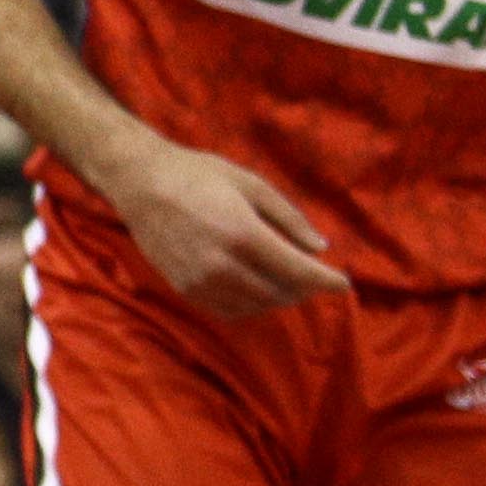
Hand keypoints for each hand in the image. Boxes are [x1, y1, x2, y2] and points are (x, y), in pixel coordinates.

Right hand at [107, 139, 343, 315]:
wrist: (141, 184)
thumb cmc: (200, 176)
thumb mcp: (252, 185)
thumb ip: (289, 219)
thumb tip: (320, 247)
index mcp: (243, 234)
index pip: (298, 271)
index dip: (326, 281)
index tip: (344, 284)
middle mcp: (222, 265)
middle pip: (279, 293)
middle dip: (303, 289)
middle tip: (313, 277)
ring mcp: (200, 281)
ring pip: (255, 306)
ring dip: (277, 298)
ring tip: (286, 282)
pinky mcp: (185, 289)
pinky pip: (228, 310)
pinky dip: (250, 305)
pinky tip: (256, 288)